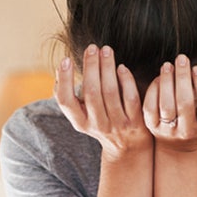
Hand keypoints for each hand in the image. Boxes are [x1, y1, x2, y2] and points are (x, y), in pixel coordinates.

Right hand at [55, 44, 152, 161]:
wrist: (127, 148)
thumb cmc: (99, 121)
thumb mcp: (81, 115)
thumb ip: (69, 94)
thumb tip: (60, 68)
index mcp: (80, 122)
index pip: (66, 101)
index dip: (65, 80)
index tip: (65, 59)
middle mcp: (97, 125)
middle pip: (91, 92)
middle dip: (91, 67)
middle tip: (92, 47)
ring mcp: (117, 125)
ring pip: (110, 92)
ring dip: (107, 68)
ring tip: (106, 50)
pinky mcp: (136, 123)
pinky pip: (130, 98)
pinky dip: (125, 80)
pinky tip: (121, 67)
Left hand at [143, 54, 196, 152]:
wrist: (180, 140)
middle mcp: (189, 130)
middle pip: (185, 103)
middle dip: (183, 78)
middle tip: (182, 58)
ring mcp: (169, 130)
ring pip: (166, 105)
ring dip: (166, 82)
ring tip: (168, 65)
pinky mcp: (152, 127)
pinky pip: (150, 108)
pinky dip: (153, 90)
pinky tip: (159, 78)